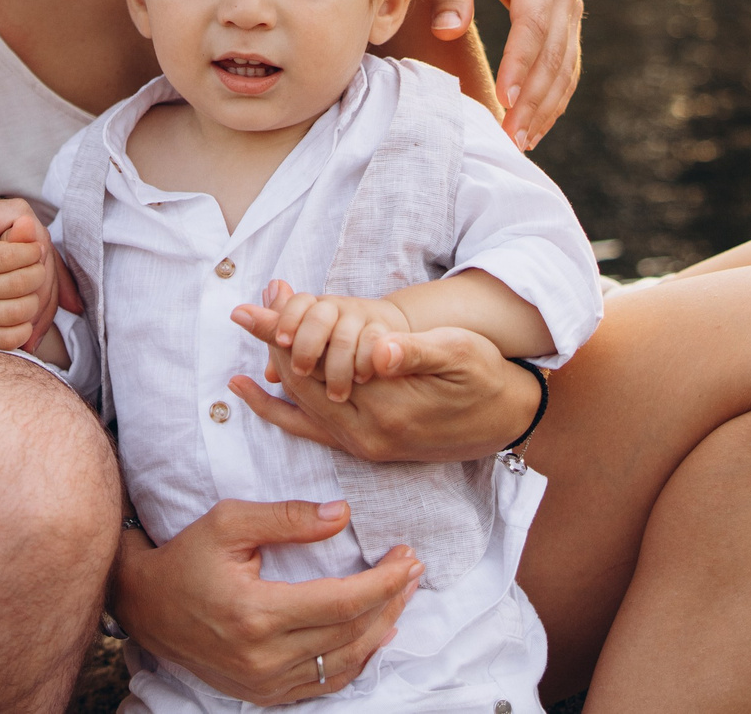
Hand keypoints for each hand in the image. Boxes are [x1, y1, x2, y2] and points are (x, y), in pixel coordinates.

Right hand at [0, 209, 64, 352]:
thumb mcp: (6, 246)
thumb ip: (21, 237)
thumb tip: (28, 221)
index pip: (12, 254)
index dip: (33, 253)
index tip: (36, 252)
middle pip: (22, 282)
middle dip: (39, 278)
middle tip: (36, 275)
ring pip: (22, 311)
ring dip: (35, 306)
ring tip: (29, 298)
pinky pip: (13, 338)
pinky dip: (25, 332)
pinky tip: (21, 321)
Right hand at [110, 500, 420, 704]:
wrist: (146, 605)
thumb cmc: (187, 556)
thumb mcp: (230, 521)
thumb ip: (288, 518)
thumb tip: (342, 515)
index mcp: (256, 613)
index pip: (341, 603)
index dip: (383, 581)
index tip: (408, 557)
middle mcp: (263, 657)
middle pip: (351, 635)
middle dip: (390, 599)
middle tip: (413, 570)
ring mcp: (264, 683)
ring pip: (344, 664)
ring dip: (381, 629)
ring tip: (401, 596)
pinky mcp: (263, 694)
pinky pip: (324, 684)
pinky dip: (356, 660)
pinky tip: (373, 634)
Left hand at [230, 289, 535, 463]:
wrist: (506, 418)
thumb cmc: (486, 376)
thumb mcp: (460, 355)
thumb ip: (416, 353)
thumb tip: (377, 348)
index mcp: (386, 411)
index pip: (318, 368)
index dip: (286, 332)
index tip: (259, 303)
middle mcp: (366, 436)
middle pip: (301, 386)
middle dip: (273, 344)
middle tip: (244, 308)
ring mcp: (363, 446)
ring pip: (301, 406)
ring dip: (275, 367)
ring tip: (250, 329)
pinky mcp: (366, 447)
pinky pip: (311, 428)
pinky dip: (280, 408)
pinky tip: (257, 388)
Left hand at [433, 0, 581, 150]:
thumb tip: (447, 33)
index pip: (534, 24)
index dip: (521, 63)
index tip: (505, 99)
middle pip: (555, 54)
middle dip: (534, 99)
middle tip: (510, 138)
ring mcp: (571, 7)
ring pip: (566, 66)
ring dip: (546, 107)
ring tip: (521, 142)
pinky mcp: (567, 21)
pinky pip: (566, 66)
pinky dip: (553, 97)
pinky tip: (534, 125)